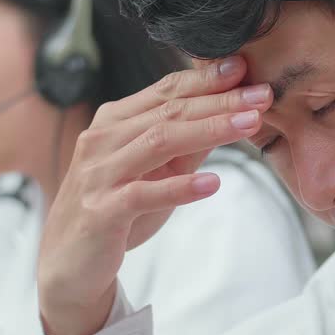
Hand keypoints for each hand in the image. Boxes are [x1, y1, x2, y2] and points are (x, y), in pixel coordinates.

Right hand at [38, 56, 269, 334]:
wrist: (71, 267)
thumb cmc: (117, 212)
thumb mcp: (157, 172)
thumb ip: (187, 144)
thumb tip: (231, 114)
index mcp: (115, 122)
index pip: (167, 91)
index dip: (206, 78)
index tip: (246, 67)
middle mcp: (103, 139)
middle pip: (169, 112)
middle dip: (220, 100)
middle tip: (262, 93)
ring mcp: (99, 174)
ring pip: (159, 141)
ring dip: (209, 130)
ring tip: (250, 124)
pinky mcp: (101, 211)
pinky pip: (144, 194)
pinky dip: (180, 187)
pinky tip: (213, 184)